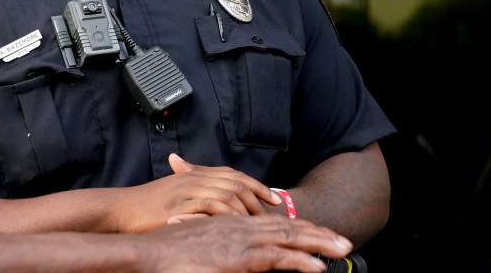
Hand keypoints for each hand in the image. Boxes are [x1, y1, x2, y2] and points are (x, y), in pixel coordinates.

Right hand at [110, 153, 280, 232]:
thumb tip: (215, 199)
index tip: (273, 197)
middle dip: (257, 197)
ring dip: (246, 210)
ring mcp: (187, 192)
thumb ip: (194, 190)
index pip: (233, 175)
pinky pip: (212, 209)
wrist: (120, 209)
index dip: (256, 185)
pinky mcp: (181, 207)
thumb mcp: (174, 193)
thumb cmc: (144, 205)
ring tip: (260, 226)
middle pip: (235, 183)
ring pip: (227, 195)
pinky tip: (238, 232)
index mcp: (194, 175)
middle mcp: (193, 180)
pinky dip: (228, 219)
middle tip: (273, 212)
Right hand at [143, 213, 352, 272]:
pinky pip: (274, 258)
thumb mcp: (197, 243)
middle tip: (345, 242)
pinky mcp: (236, 258)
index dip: (300, 227)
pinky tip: (316, 267)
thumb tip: (227, 253)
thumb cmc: (165, 253)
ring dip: (318, 244)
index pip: (273, 223)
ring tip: (342, 250)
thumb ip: (217, 245)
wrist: (145, 253)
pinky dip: (297, 261)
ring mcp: (238, 241)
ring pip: (287, 238)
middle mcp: (239, 228)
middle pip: (287, 228)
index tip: (321, 233)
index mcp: (232, 224)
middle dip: (318, 234)